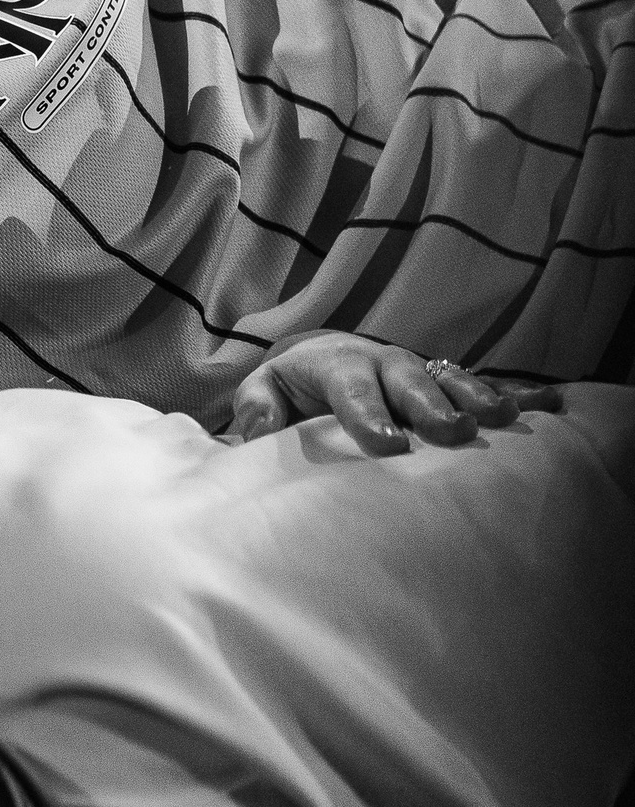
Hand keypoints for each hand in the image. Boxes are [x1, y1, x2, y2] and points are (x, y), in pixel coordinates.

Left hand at [225, 331, 560, 455]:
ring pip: (451, 379)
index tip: (388, 445)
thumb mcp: (263, 390)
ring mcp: (420, 371)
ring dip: (478, 397)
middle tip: (453, 432)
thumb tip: (255, 428)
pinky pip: (483, 387)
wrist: (321, 361)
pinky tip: (551, 405)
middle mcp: (385, 361)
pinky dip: (517, 394)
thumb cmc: (290, 386)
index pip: (351, 386)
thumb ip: (256, 407)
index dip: (369, 414)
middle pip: (410, 380)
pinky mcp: (445, 384)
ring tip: (504, 420)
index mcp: (337, 363)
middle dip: (432, 405)